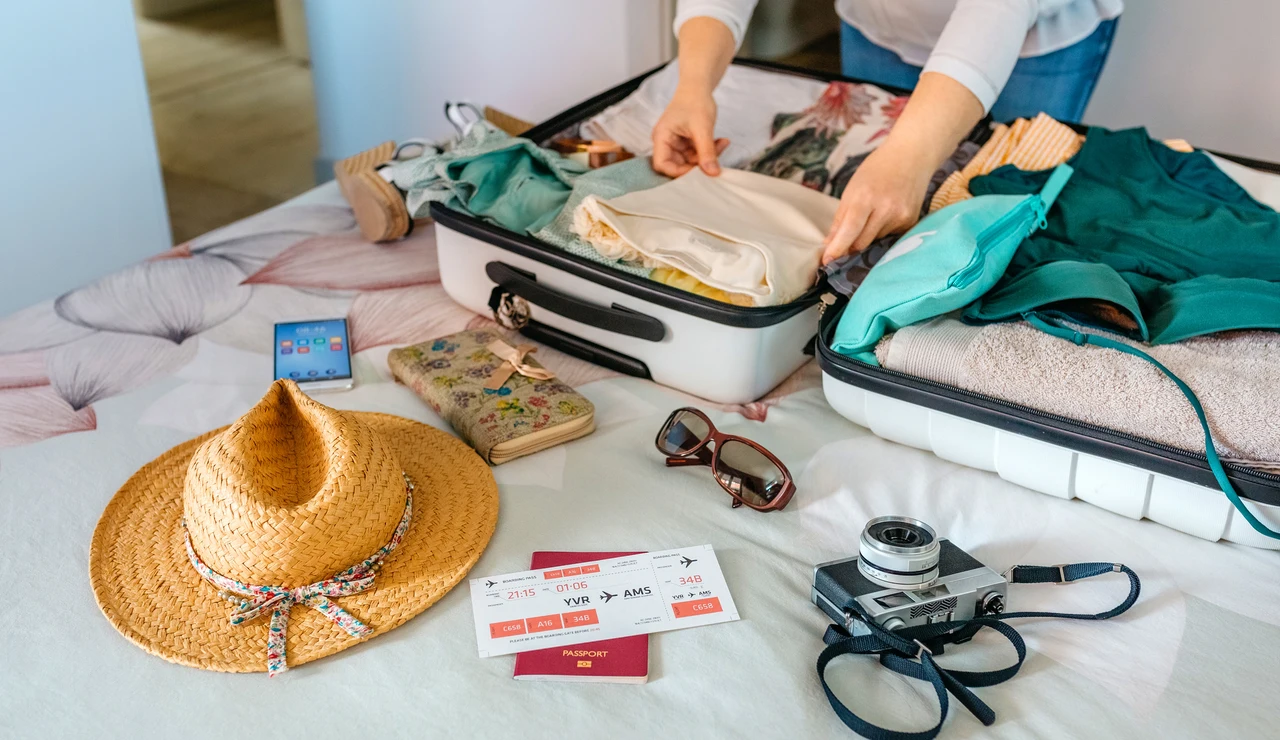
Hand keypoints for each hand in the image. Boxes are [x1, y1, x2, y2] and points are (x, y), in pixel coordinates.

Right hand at [652, 88, 729, 177]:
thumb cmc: (695, 101)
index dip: (678, 173)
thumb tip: (713, 174)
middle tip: (714, 160)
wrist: (699, 87)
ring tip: (722, 143)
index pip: (662, 165)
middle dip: (698, 164)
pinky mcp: (686, 143)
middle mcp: (666, 142)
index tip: (697, 172)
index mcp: (661, 137)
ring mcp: (677, 143)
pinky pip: (698, 154)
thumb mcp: (702, 128)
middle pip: (678, 165)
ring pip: (691, 161)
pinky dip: (710, 150)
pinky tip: (722, 141)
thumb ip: (707, 152)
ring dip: (708, 156)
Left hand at [821, 141, 934, 264]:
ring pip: (875, 240)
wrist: (912, 155)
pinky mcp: (911, 222)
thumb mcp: (852, 188)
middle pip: (862, 242)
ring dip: (868, 236)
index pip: (850, 230)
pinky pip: (890, 237)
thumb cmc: (877, 169)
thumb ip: (840, 218)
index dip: (838, 248)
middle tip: (844, 242)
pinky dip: (882, 231)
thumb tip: (829, 244)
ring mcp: (901, 216)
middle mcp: (886, 209)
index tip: (827, 261)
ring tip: (872, 215)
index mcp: (866, 197)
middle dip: (850, 246)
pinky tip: (886, 215)